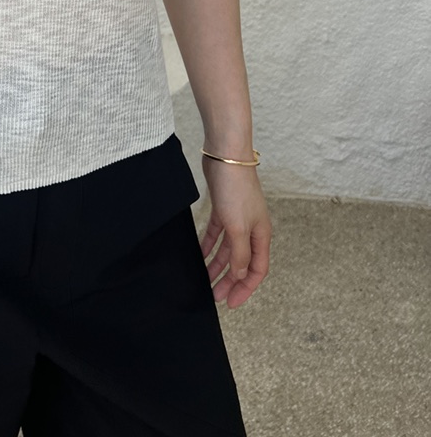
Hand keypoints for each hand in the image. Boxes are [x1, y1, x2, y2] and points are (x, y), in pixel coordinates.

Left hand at [198, 155, 271, 309]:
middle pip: (241, 262)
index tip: (231, 303)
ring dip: (217, 265)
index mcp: (261, 235)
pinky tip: (199, 255)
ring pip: (228, 249)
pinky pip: (216, 234)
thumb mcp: (238, 227)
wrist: (225, 157)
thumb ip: (240, 253)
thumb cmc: (236, 188)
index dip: (245, 288)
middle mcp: (251, 229)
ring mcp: (237, 218)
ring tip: (204, 280)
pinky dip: (209, 245)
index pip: (256, 269)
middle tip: (214, 296)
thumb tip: (241, 275)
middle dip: (229, 280)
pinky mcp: (222, 209)